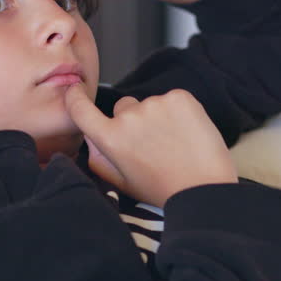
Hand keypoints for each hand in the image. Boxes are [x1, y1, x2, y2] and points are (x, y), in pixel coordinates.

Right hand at [64, 85, 237, 207]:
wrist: (205, 190)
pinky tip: (188, 134)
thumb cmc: (163, 189)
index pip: (80, 108)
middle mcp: (128, 117)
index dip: (75, 97)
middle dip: (133, 120)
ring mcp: (155, 103)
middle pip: (124, 106)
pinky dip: (179, 112)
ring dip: (159, 117)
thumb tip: (90, 139)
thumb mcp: (122, 183)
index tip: (76, 90)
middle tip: (154, 145)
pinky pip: (173, 99)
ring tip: (176, 144)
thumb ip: (99, 159)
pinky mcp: (180, 97)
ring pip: (151, 104)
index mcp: (110, 138)